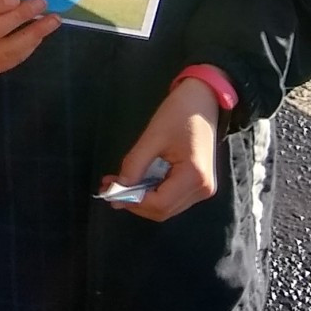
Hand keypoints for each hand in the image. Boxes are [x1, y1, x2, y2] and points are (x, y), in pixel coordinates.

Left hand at [108, 78, 220, 221]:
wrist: (203, 101)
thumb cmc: (179, 113)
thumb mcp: (153, 136)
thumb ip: (135, 164)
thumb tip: (118, 187)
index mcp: (194, 177)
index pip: (160, 203)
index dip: (133, 201)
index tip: (109, 191)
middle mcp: (202, 189)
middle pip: (163, 210)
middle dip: (134, 202)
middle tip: (107, 187)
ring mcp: (203, 189)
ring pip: (167, 207)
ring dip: (141, 199)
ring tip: (116, 183)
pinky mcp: (198, 184)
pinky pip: (172, 197)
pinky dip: (152, 192)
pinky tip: (135, 181)